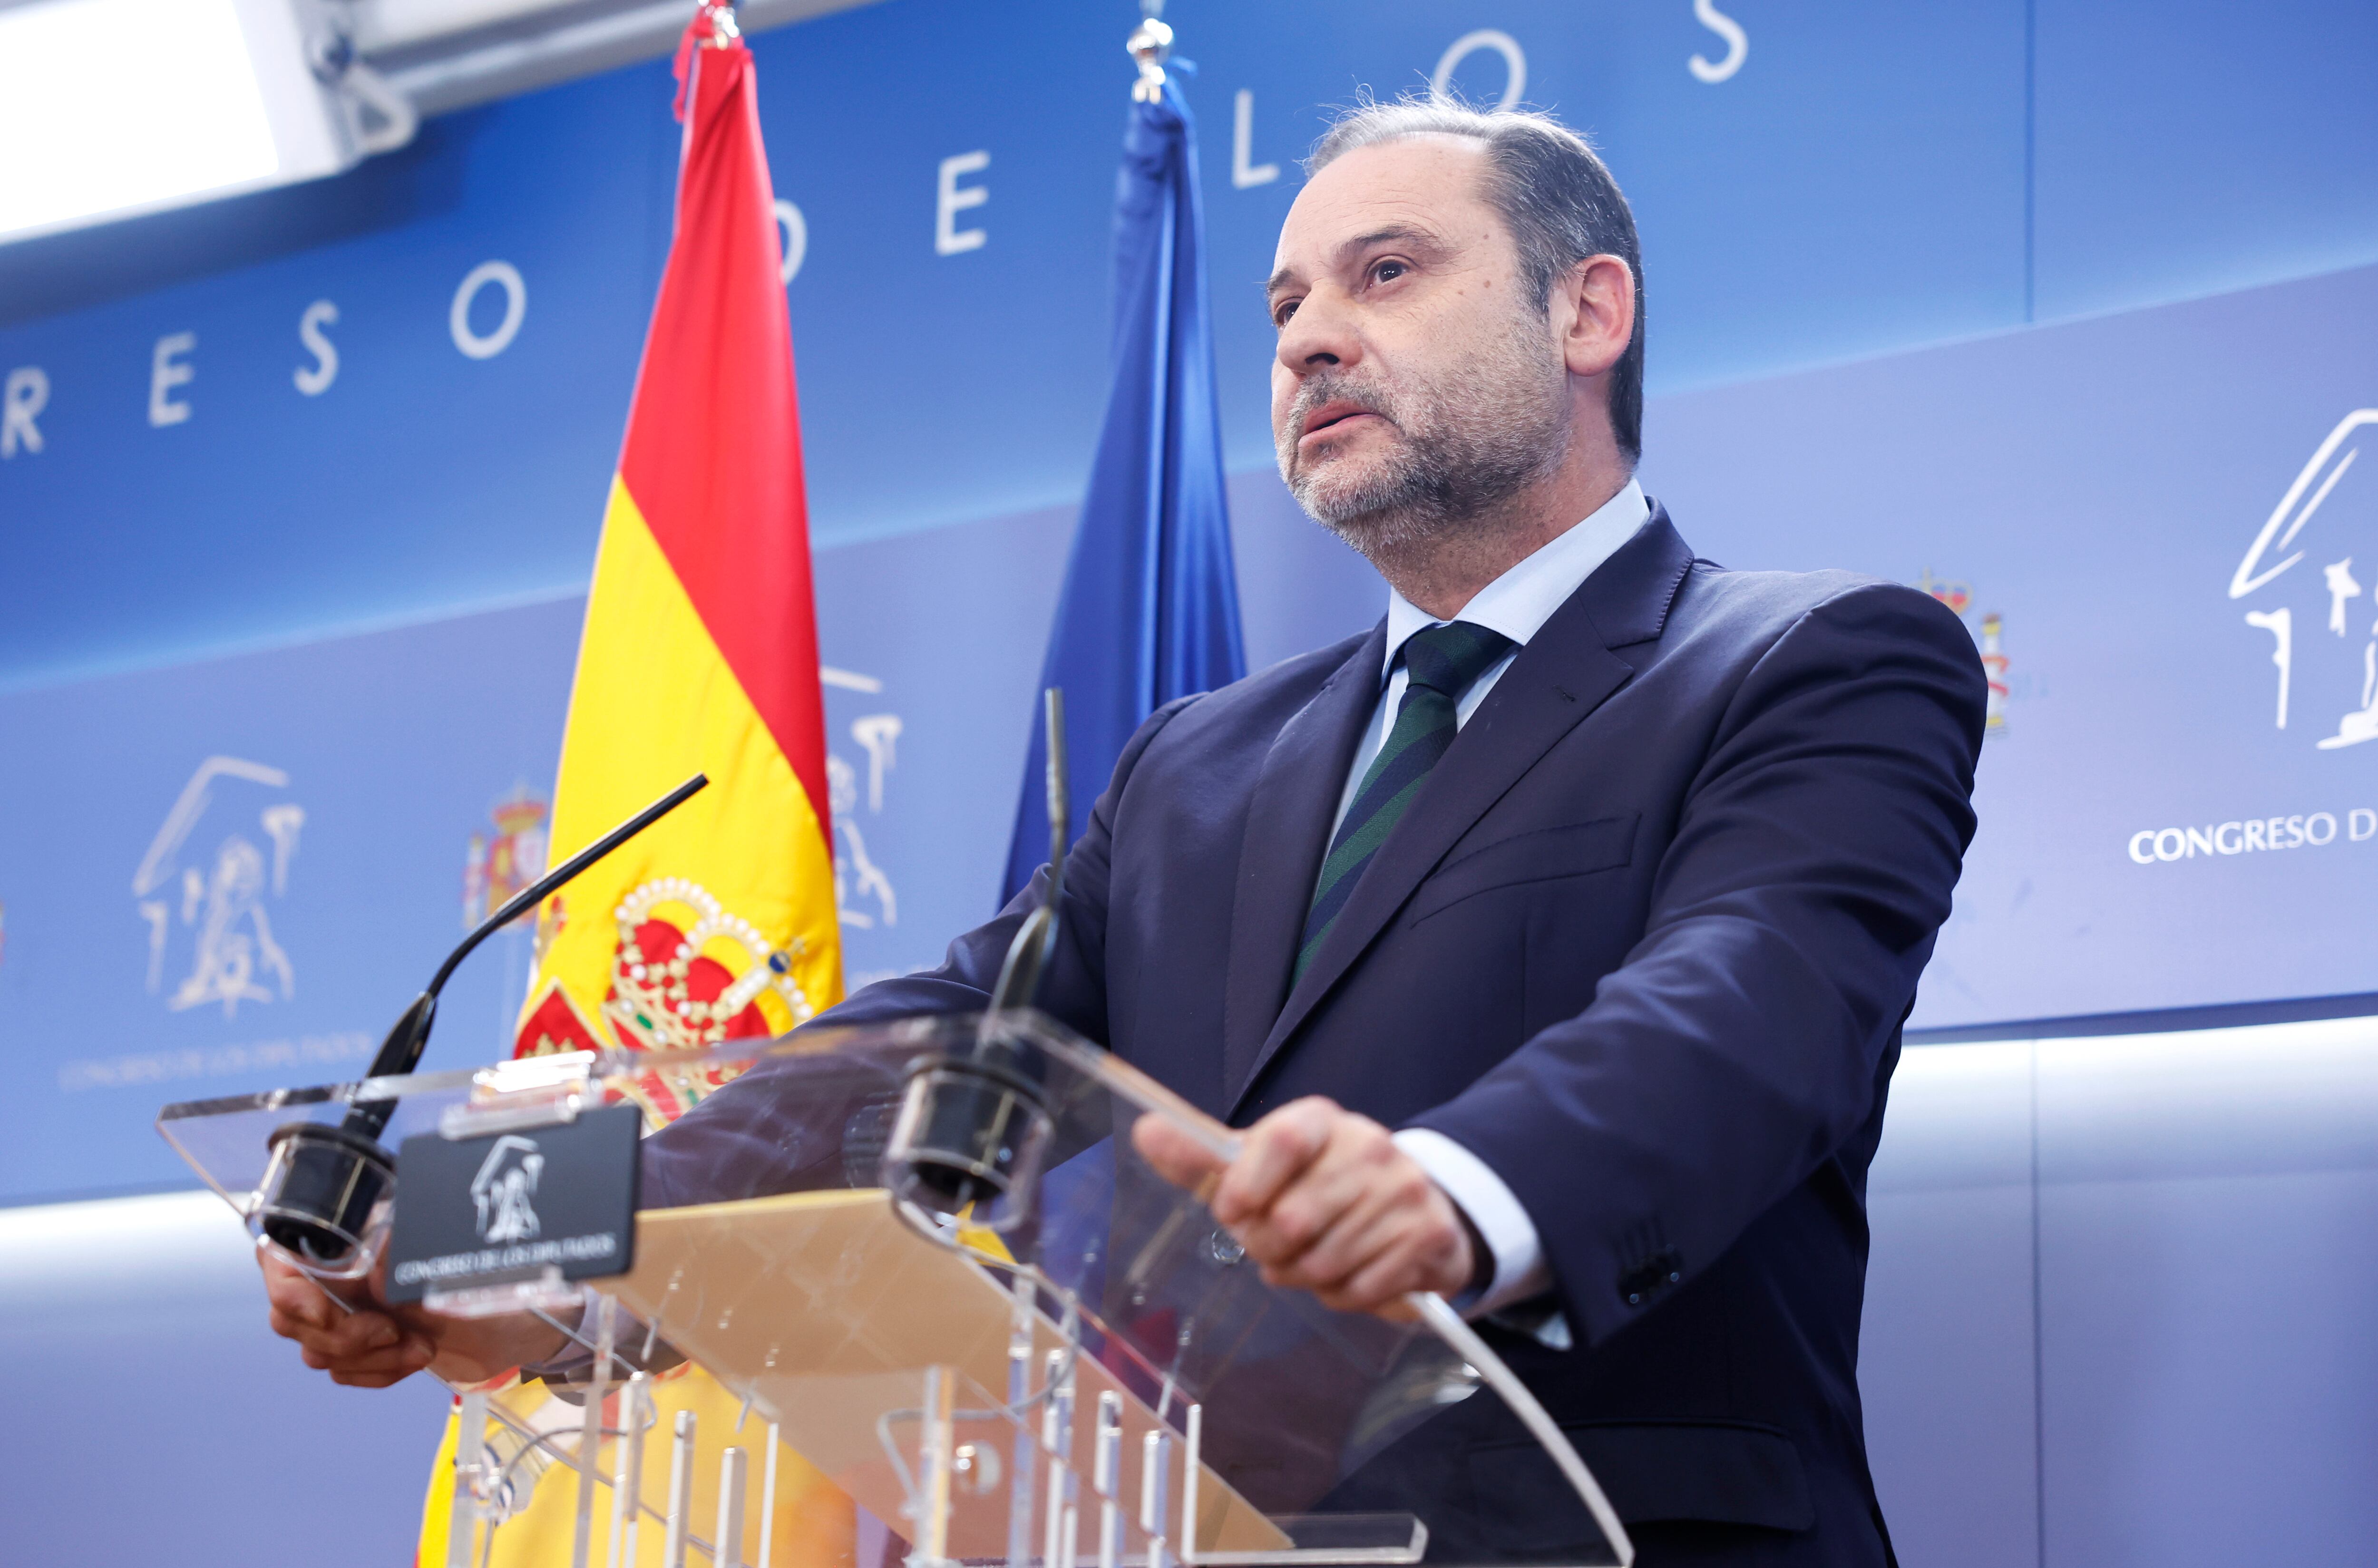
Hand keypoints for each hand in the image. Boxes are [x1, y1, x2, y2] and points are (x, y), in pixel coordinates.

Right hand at [261, 1246, 435, 1387]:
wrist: (445, 1269)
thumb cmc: (419, 1237)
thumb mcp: (410, 1231)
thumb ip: (389, 1249)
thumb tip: (377, 1277)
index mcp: (306, 1246)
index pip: (280, 1274)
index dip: (296, 1299)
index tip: (324, 1314)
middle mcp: (302, 1285)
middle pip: (295, 1325)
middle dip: (349, 1336)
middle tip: (395, 1332)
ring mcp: (315, 1322)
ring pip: (322, 1355)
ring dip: (375, 1357)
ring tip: (422, 1347)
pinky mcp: (336, 1349)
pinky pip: (345, 1372)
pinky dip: (381, 1370)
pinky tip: (411, 1358)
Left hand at [1132, 1095, 1476, 1316]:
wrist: (1413, 1206)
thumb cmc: (1317, 1187)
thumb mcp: (1260, 1166)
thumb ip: (1202, 1157)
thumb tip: (1145, 1131)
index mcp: (1321, 1121)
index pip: (1281, 1141)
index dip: (1246, 1186)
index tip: (1231, 1210)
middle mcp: (1370, 1146)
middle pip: (1293, 1218)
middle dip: (1269, 1247)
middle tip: (1273, 1244)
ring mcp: (1405, 1190)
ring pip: (1324, 1262)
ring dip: (1303, 1276)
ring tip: (1307, 1259)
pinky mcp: (1427, 1237)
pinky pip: (1360, 1289)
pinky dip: (1340, 1296)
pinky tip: (1344, 1273)